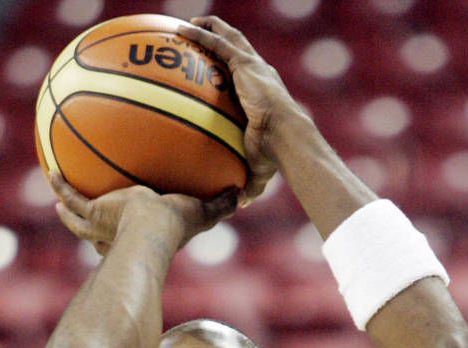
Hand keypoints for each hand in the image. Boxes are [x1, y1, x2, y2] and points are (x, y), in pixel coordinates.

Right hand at [50, 174, 237, 253]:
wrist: (151, 228)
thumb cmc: (177, 225)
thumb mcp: (202, 211)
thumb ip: (220, 203)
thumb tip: (243, 193)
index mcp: (141, 237)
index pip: (134, 237)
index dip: (130, 234)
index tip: (126, 225)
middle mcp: (118, 237)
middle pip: (101, 235)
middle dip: (94, 227)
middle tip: (87, 216)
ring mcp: (101, 227)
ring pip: (79, 220)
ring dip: (69, 211)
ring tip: (57, 201)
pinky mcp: (92, 214)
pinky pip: (73, 199)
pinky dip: (62, 188)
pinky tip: (52, 171)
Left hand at [177, 16, 299, 203]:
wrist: (285, 137)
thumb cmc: (275, 155)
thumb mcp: (257, 170)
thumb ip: (248, 183)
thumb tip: (238, 203)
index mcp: (262, 94)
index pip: (244, 76)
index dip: (231, 67)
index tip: (216, 66)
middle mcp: (258, 74)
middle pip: (236, 50)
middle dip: (220, 38)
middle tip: (200, 33)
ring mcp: (252, 67)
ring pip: (228, 38)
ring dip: (210, 28)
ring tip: (189, 24)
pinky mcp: (245, 64)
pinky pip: (218, 44)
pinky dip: (201, 34)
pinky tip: (183, 29)